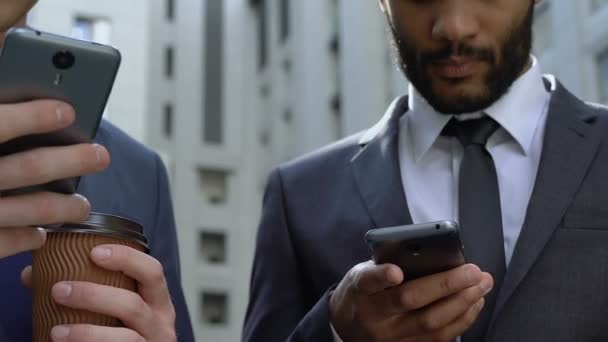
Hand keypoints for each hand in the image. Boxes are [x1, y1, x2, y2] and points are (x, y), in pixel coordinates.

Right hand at [0, 99, 109, 257]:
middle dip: (71, 162)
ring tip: (83, 207)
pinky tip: (41, 234)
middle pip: (28, 168)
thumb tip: (12, 76)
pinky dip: (28, 238)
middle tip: (101, 156)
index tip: (69, 111)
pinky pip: (5, 242)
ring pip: (27, 209)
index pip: (1, 125)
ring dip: (62, 207)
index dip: (34, 117)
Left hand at [22, 244, 176, 341]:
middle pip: (133, 304)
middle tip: (59, 290)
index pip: (152, 271)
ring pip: (125, 337)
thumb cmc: (122, 330)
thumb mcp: (116, 309)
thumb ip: (87, 290)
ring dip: (87, 332)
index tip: (95, 252)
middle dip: (94, 296)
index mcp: (157, 300)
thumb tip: (34, 274)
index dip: (127, 258)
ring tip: (57, 330)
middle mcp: (160, 322)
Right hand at [330, 261, 492, 341]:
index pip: (368, 282)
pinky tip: (475, 302)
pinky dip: (462, 319)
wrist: (348, 327)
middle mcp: (374, 318)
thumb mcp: (363, 273)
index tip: (396, 271)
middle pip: (411, 301)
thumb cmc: (363, 292)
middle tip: (473, 271)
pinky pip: (440, 338)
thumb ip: (386, 264)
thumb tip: (428, 252)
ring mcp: (391, 338)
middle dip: (446, 284)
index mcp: (359, 290)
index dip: (382, 277)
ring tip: (482, 283)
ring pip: (431, 324)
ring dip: (463, 303)